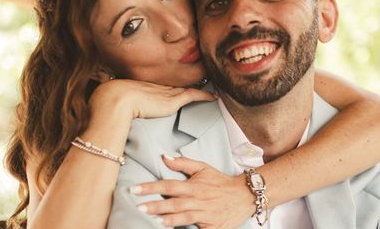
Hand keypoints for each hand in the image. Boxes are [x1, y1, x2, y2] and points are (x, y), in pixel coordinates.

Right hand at [90, 79, 215, 119]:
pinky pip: (193, 95)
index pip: (161, 86)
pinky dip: (204, 95)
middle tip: (199, 82)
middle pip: (175, 85)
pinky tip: (213, 97)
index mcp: (143, 88)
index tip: (176, 86)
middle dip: (186, 84)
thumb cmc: (107, 105)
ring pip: (185, 88)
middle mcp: (156, 87)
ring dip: (197, 88)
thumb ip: (112, 110)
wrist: (114, 102)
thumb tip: (103, 118)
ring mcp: (164, 93)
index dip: (170, 86)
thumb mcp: (110, 105)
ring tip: (208, 88)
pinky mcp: (172, 100)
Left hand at [132, 155, 253, 228]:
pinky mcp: (212, 227)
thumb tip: (164, 157)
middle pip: (173, 202)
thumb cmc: (220, 182)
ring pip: (184, 217)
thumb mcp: (203, 168)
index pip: (169, 185)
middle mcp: (198, 199)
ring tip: (153, 220)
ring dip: (168, 219)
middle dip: (155, 205)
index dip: (151, 187)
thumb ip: (183, 163)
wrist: (244, 196)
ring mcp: (205, 214)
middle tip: (138, 206)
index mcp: (194, 185)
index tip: (135, 189)